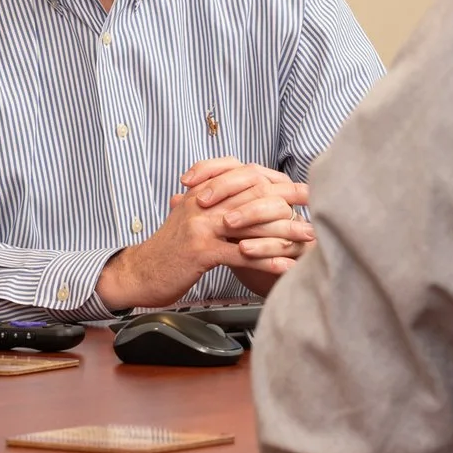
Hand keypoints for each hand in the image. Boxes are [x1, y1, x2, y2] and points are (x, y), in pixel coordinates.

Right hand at [95, 160, 315, 309]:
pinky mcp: (201, 251)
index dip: (276, 184)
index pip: (245, 180)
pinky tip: (286, 266)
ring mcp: (201, 227)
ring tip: (308, 238)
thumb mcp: (189, 220)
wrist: (139, 272)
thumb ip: (213, 207)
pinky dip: (267, 260)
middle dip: (287, 204)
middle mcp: (202, 204)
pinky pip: (241, 254)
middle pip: (253, 197)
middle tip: (314, 209)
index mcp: (202, 193)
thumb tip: (243, 202)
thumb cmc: (168, 251)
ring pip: (252, 224)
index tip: (301, 189)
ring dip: (284, 232)